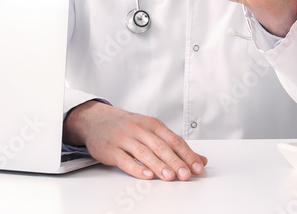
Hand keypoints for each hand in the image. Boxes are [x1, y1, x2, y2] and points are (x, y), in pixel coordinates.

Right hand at [63, 101, 207, 180]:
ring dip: (158, 166)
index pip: (174, 140)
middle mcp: (140, 129)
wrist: (96, 119)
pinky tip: (146, 175)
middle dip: (175, 161)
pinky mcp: (111, 149)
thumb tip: (199, 160)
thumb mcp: (151, 129)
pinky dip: (136, 168)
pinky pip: (125, 160)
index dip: (187, 154)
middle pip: (161, 147)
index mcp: (152, 124)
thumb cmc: (128, 126)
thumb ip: (174, 145)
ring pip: (144, 153)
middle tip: (185, 174)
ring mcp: (124, 139)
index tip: (197, 167)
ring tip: (169, 177)